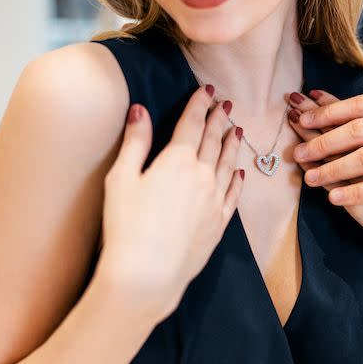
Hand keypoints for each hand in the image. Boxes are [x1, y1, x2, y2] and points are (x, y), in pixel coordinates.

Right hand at [98, 85, 244, 322]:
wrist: (148, 273)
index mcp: (177, 161)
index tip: (206, 91)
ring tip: (237, 130)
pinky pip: (233, 195)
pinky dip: (238, 180)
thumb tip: (140, 110)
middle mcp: (202, 176)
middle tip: (225, 104)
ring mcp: (214, 200)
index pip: (192, 124)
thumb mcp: (121, 178)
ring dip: (232, 145)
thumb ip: (134, 142)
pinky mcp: (219, 223)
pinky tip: (241, 173)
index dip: (199, 105)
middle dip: (219, 120)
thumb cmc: (126, 226)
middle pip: (214, 141)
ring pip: (228, 164)